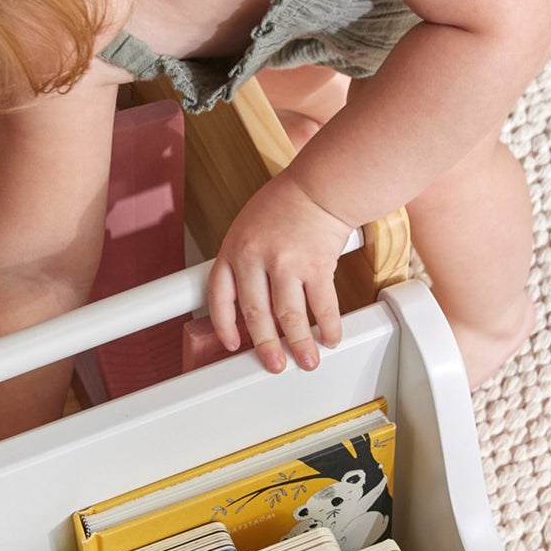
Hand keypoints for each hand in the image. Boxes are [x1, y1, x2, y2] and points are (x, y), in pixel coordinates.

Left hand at [206, 174, 350, 372]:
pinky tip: (331, 337)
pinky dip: (328, 326)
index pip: (219, 296)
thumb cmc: (285, 204)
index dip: (224, 325)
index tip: (232, 344)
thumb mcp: (248, 227)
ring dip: (300, 344)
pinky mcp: (317, 266)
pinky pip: (322, 306)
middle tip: (274, 363)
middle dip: (266, 346)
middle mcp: (255, 258)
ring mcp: (286, 263)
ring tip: (306, 360)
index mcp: (233, 250)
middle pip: (256, 314)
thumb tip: (251, 303)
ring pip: (289, 317)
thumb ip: (244, 262)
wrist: (320, 186)